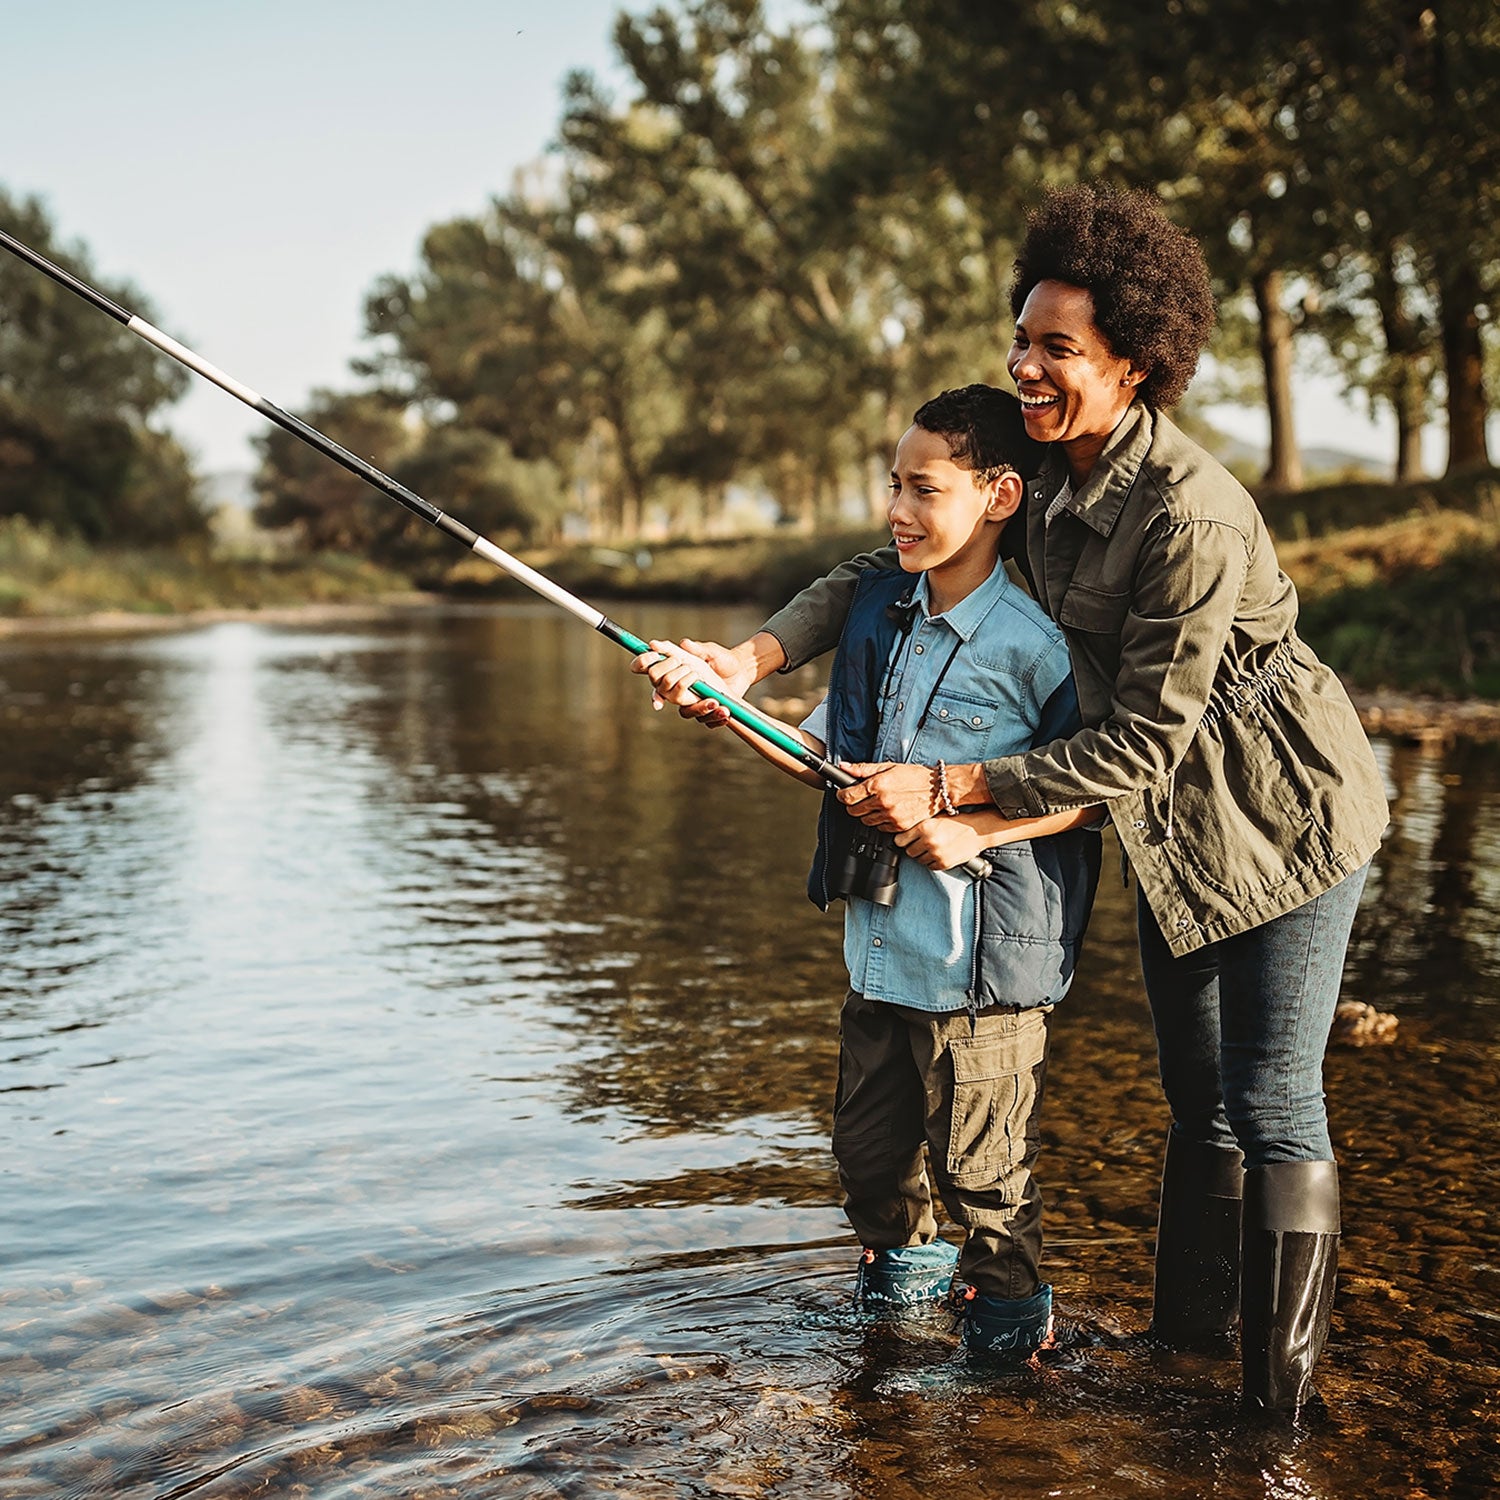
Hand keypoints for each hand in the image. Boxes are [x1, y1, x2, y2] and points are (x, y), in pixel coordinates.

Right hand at [631, 638, 752, 726]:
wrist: (742, 670)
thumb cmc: (722, 659)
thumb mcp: (711, 652)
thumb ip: (696, 649)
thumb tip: (683, 643)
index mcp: (676, 672)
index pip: (655, 679)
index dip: (651, 684)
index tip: (657, 694)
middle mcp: (680, 690)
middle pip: (666, 696)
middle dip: (679, 685)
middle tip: (695, 674)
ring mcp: (693, 703)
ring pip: (686, 713)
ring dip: (701, 708)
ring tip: (716, 701)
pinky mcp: (707, 713)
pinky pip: (706, 722)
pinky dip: (716, 717)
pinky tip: (725, 711)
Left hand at [836, 761, 934, 833]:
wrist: (939, 789)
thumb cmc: (915, 776)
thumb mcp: (888, 767)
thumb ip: (863, 769)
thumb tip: (844, 767)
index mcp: (878, 785)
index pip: (848, 797)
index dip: (842, 795)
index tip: (843, 794)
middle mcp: (883, 802)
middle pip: (854, 811)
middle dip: (853, 805)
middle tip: (860, 798)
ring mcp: (892, 816)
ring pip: (866, 821)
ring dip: (867, 813)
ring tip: (877, 803)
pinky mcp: (899, 826)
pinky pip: (880, 828)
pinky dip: (880, 821)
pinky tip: (887, 811)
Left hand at [896, 818, 987, 870]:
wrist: (977, 831)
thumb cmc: (957, 822)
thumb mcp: (935, 818)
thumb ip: (919, 825)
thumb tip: (903, 831)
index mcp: (924, 827)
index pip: (899, 840)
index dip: (902, 840)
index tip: (905, 839)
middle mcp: (928, 841)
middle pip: (908, 851)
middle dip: (913, 847)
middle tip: (921, 843)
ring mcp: (936, 854)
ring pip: (918, 860)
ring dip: (922, 855)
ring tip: (932, 847)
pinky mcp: (943, 864)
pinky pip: (929, 866)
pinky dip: (932, 861)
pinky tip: (938, 853)